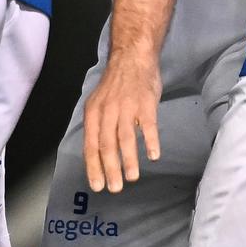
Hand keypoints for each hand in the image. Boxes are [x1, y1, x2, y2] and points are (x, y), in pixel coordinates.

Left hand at [82, 47, 161, 192]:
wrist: (132, 58)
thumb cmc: (116, 85)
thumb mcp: (99, 103)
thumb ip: (98, 127)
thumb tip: (97, 157)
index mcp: (94, 112)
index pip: (91, 144)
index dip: (93, 166)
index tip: (97, 186)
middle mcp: (108, 110)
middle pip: (107, 144)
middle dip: (110, 169)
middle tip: (115, 188)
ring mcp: (127, 106)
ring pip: (125, 137)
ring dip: (128, 160)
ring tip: (132, 178)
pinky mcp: (146, 103)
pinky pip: (148, 126)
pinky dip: (151, 141)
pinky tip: (153, 156)